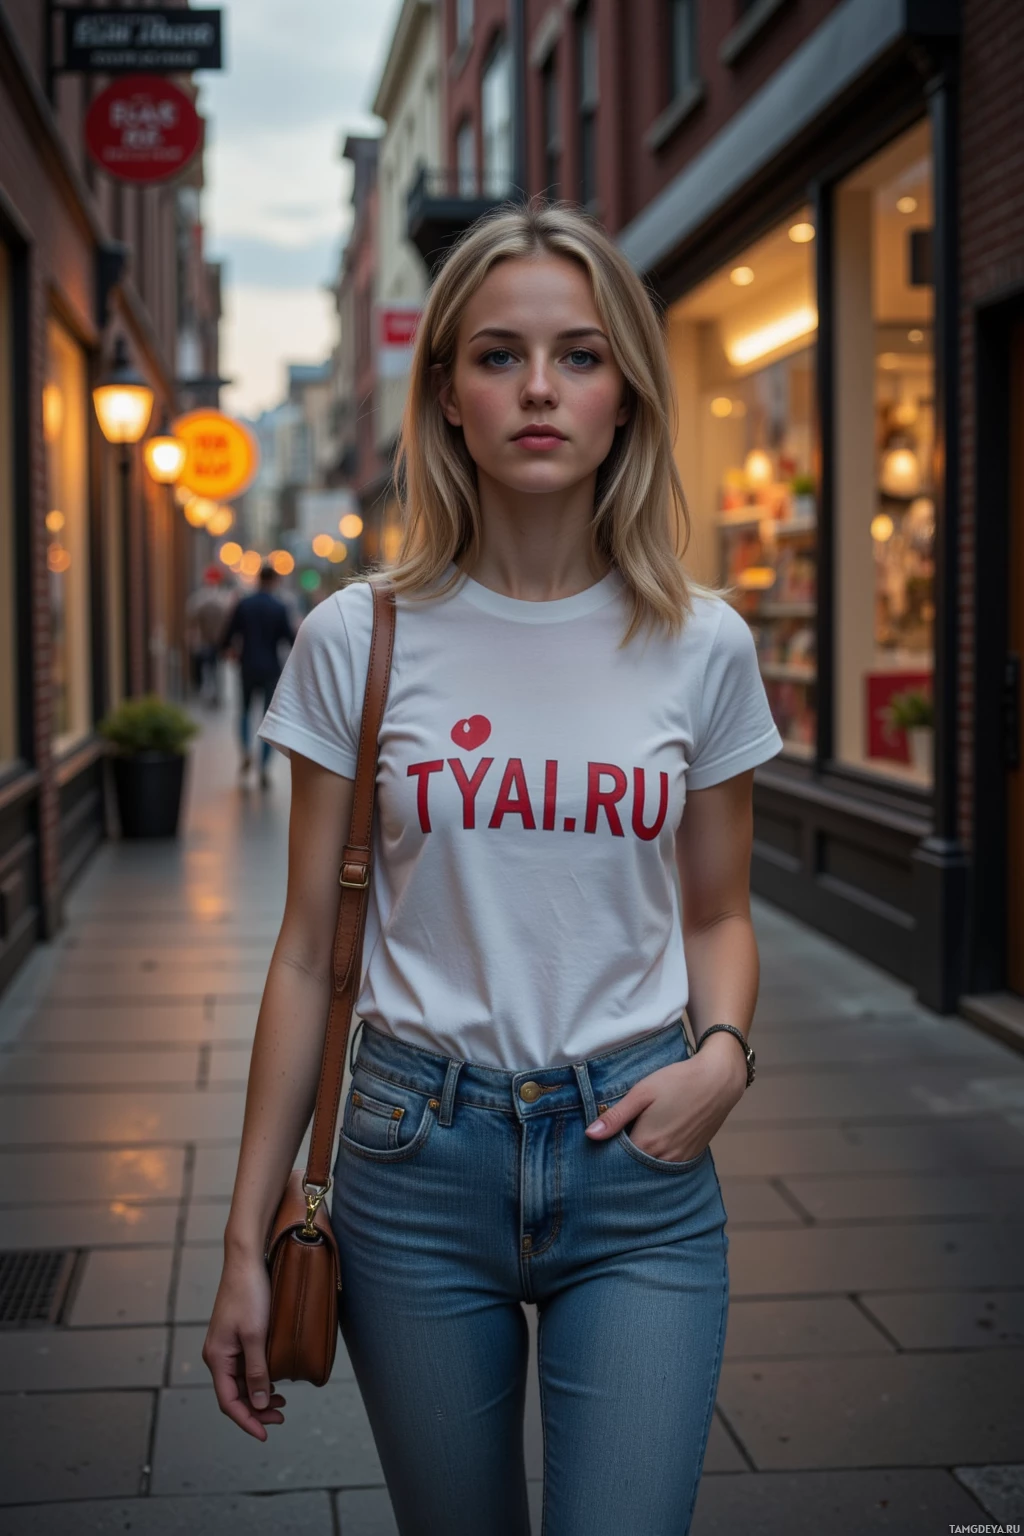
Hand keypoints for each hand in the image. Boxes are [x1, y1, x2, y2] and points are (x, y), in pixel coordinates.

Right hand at [203, 1253, 286, 1439]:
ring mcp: (226, 1345)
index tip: (265, 1435)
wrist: (247, 1260)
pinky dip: (260, 1377)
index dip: (246, 1421)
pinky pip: (245, 1366)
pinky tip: (275, 1379)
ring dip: (259, 1394)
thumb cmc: (250, 1295)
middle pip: (235, 1394)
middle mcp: (218, 1355)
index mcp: (217, 1358)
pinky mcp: (236, 1335)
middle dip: (256, 1410)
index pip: (229, 1402)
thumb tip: (259, 1405)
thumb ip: (257, 1371)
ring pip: (241, 1381)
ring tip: (282, 1403)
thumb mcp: (256, 1336)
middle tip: (281, 1417)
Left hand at [584, 1034, 747, 1161]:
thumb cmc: (678, 1081)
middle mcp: (664, 1158)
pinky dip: (656, 1157)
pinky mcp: (692, 1155)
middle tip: (616, 1137)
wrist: (718, 1080)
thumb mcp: (642, 1093)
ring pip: (650, 1167)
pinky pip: (667, 1164)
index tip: (602, 1139)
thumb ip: (616, 1116)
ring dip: (640, 1157)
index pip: (616, 1160)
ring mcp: (680, 1159)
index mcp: (647, 1143)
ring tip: (636, 1135)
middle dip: (622, 1157)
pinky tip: (654, 1139)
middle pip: (633, 1167)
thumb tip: (590, 1135)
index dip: (606, 1151)